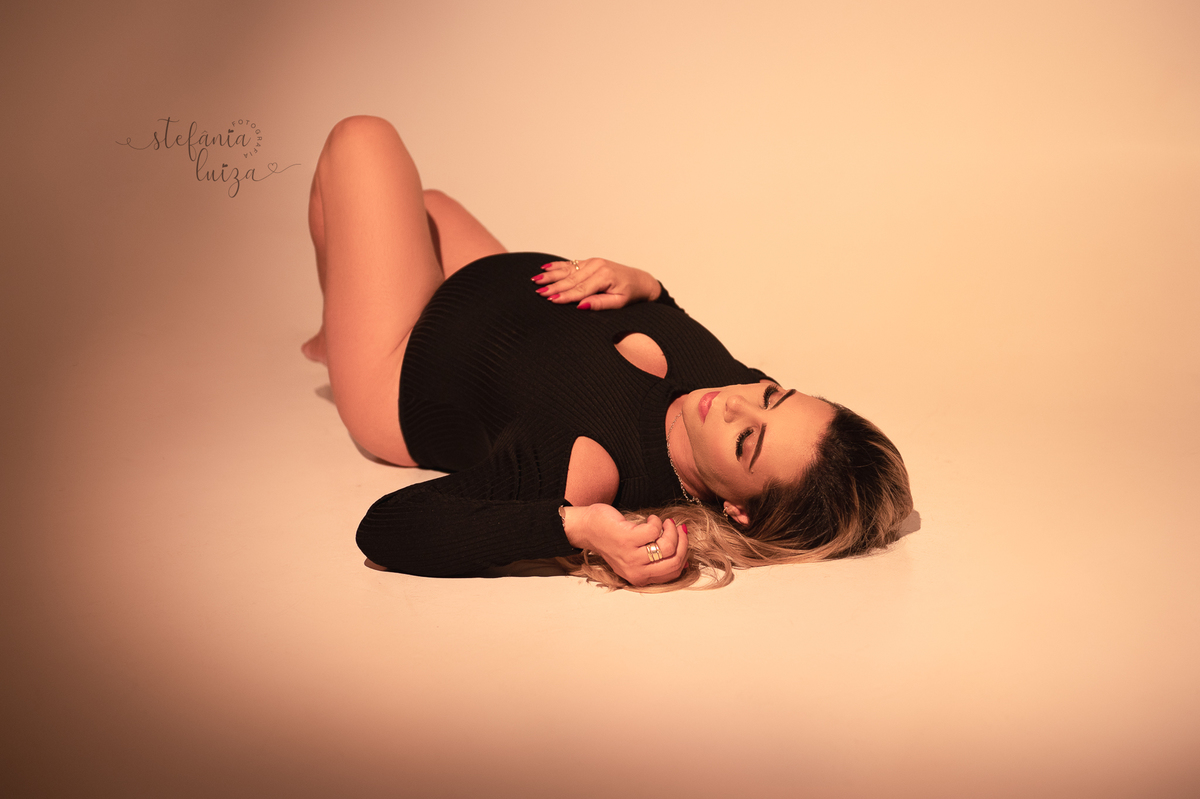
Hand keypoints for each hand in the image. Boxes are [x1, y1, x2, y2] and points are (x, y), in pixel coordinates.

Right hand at [532, 258, 661, 310]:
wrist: (639, 281)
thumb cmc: (630, 293)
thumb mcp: (619, 302)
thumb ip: (600, 303)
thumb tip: (581, 306)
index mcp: (604, 276)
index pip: (580, 289)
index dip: (565, 296)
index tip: (551, 300)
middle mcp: (597, 266)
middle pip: (571, 279)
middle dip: (554, 286)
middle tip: (539, 292)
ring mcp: (592, 262)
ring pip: (567, 270)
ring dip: (551, 275)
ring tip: (536, 280)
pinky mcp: (589, 262)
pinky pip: (570, 264)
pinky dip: (557, 266)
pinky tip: (545, 268)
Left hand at [562, 504, 688, 586]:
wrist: (589, 528)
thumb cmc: (614, 540)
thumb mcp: (637, 557)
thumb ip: (657, 562)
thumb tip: (686, 561)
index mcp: (640, 578)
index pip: (674, 572)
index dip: (684, 554)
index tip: (682, 539)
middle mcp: (637, 571)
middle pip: (675, 561)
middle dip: (682, 541)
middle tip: (677, 528)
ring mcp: (631, 556)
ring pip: (667, 545)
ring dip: (670, 529)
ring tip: (663, 522)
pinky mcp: (627, 539)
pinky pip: (654, 530)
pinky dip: (656, 521)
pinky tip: (649, 519)